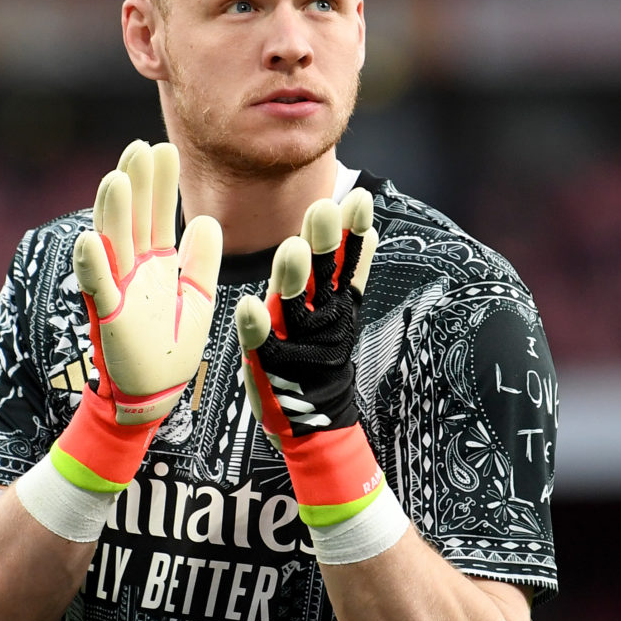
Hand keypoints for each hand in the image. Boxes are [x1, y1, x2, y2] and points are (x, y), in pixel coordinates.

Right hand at [75, 140, 221, 424]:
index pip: (157, 216)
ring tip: (118, 178)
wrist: (152, 396)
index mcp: (155, 265)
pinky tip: (89, 239)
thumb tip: (208, 221)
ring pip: (112, 243)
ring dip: (112, 213)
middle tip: (141, 147)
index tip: (164, 149)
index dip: (159, 185)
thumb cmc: (170, 350)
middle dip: (136, 184)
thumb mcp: (198, 299)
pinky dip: (92, 263)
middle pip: (133, 219)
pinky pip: (97, 287)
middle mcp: (133, 271)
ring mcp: (117, 291)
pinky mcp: (107, 316)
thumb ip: (201, 262)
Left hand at [236, 188, 384, 529]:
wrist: (316, 421)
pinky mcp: (272, 367)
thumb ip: (347, 271)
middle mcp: (318, 318)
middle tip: (326, 210)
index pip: (343, 259)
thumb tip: (369, 230)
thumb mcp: (334, 311)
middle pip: (324, 275)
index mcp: (330, 300)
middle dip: (325, 242)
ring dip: (293, 278)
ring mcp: (297, 344)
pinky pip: (263, 345)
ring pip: (297, 306)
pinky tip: (250, 306)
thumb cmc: (317, 358)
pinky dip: (257, 327)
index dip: (351, 230)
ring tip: (291, 249)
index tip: (358, 198)